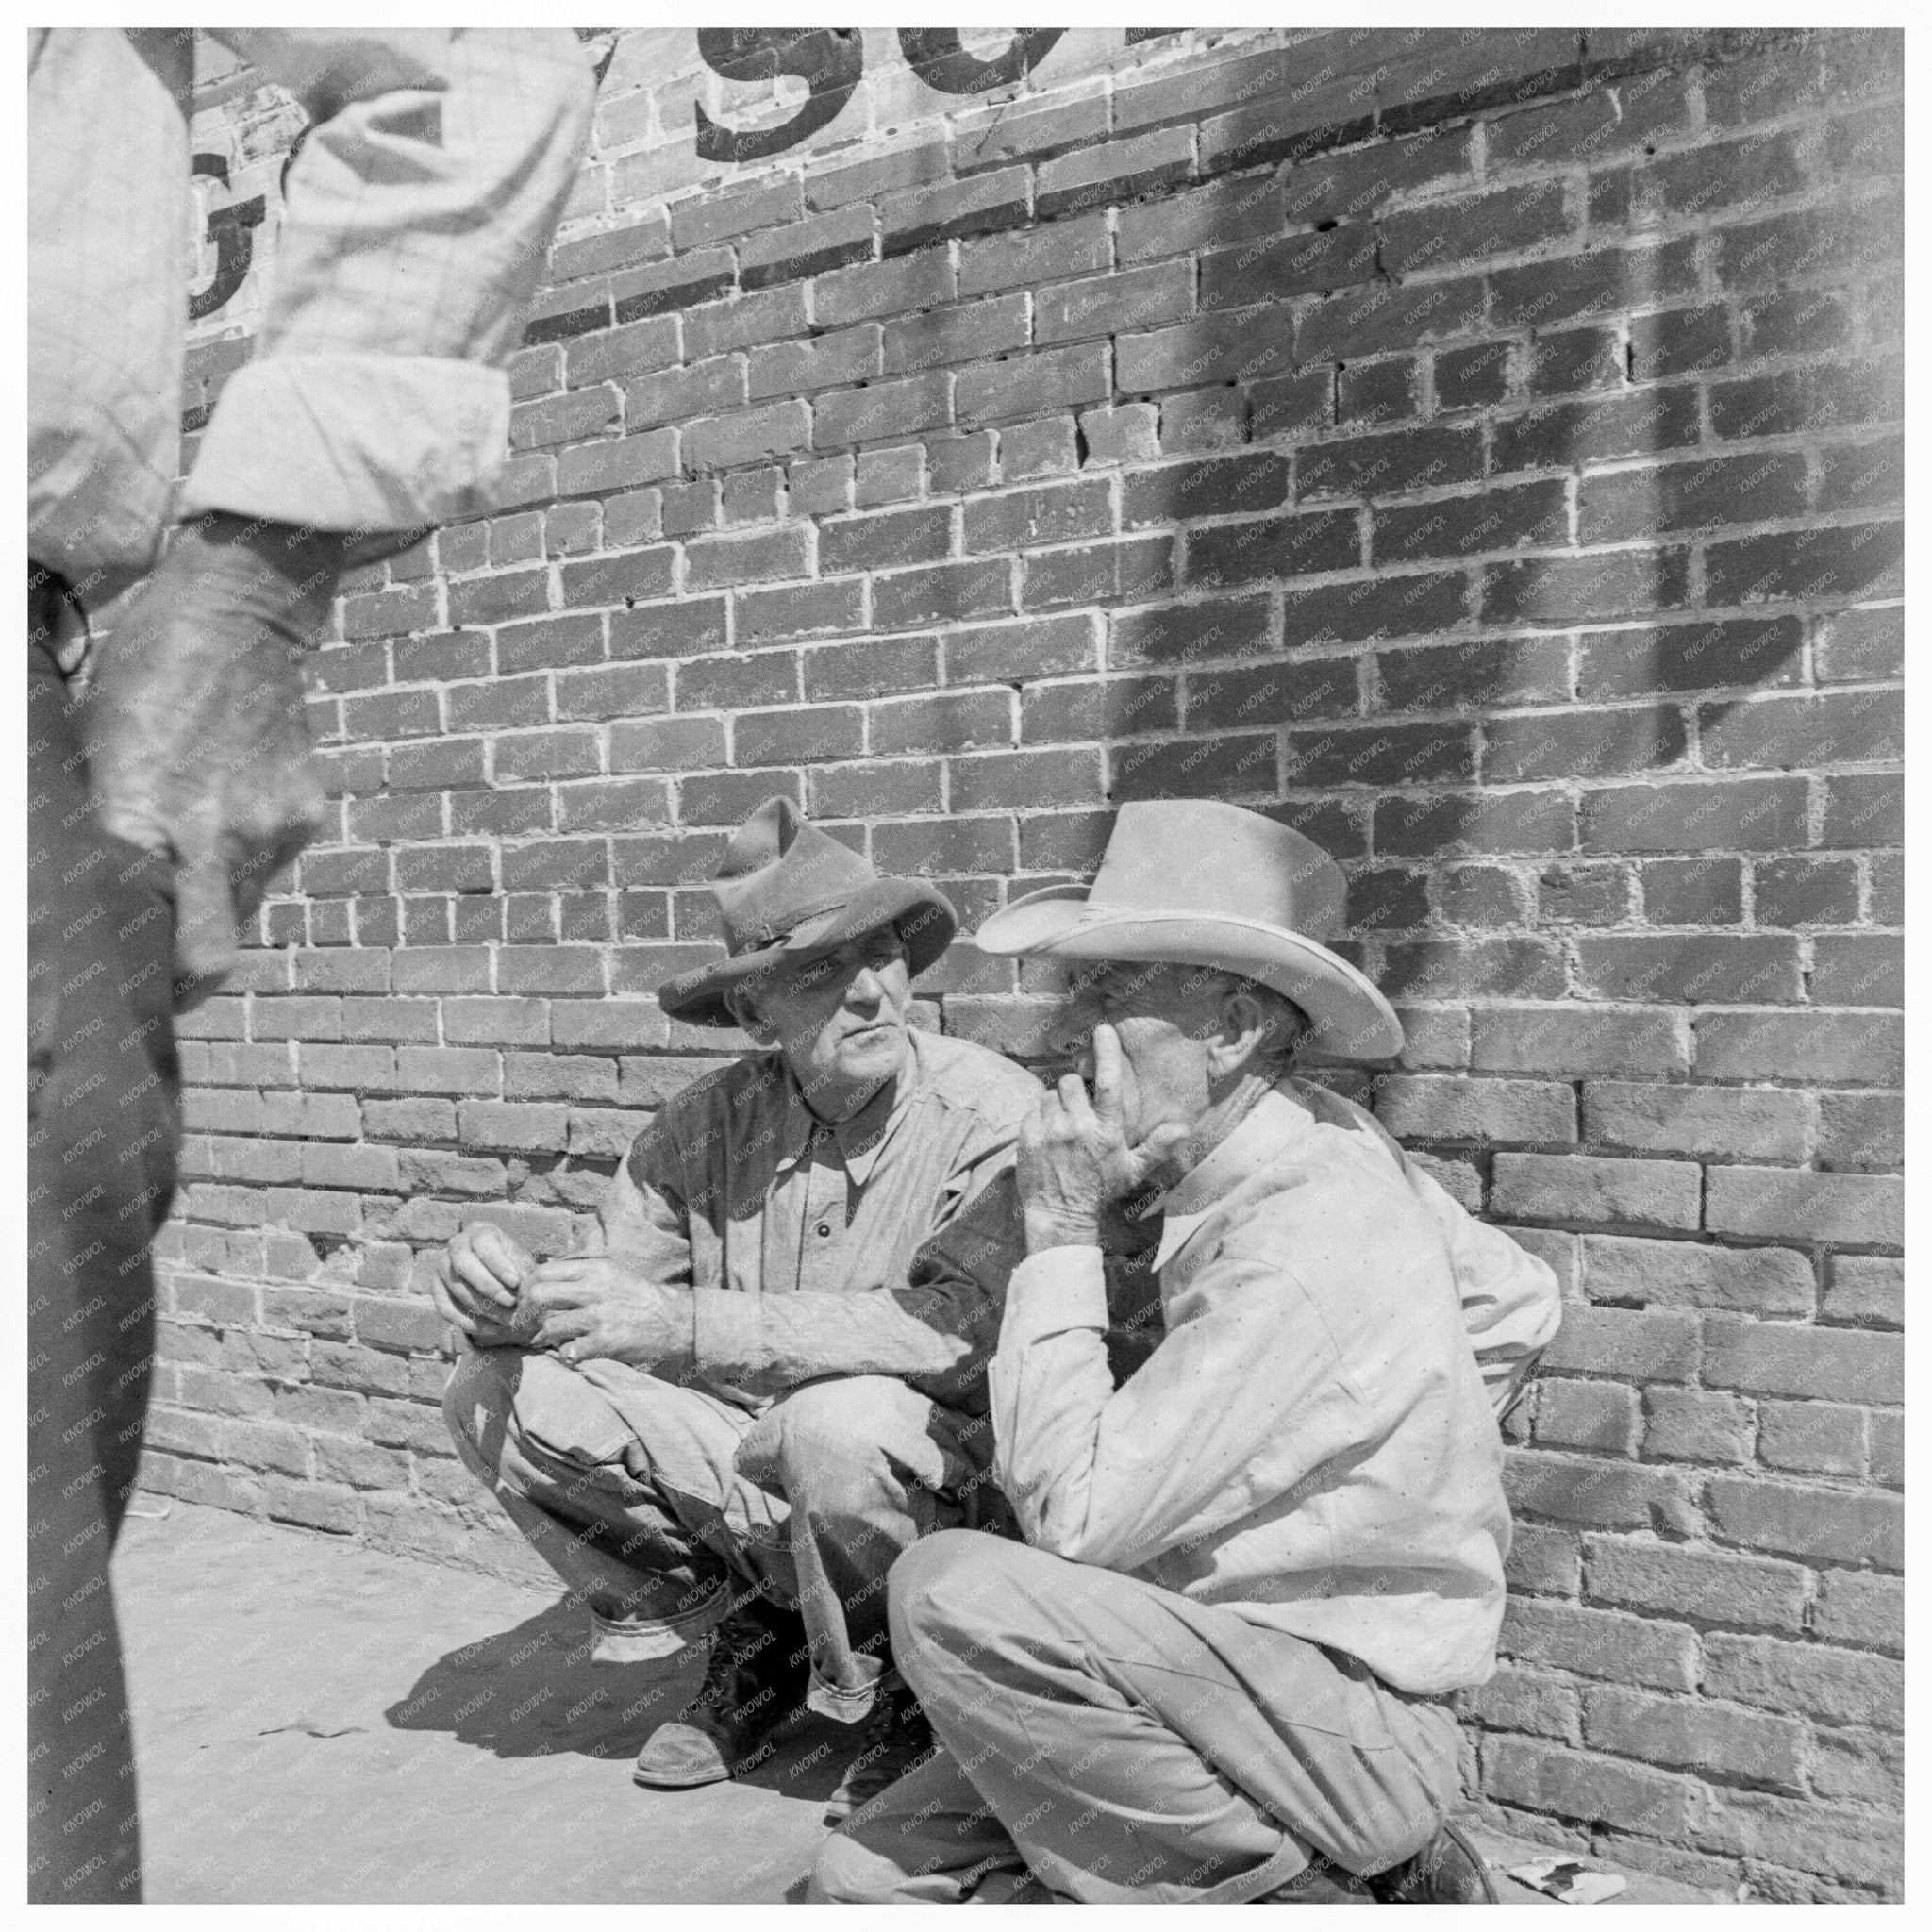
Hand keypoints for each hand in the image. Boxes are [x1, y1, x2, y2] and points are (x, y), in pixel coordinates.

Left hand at [83, 513, 344, 1005]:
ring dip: (214, 906)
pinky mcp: (304, 814)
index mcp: (143, 820)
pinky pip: (270, 865)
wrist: (238, 617)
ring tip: (190, 857)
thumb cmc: (145, 677)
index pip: (155, 945)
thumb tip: (106, 895)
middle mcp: (213, 836)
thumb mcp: (96, 754)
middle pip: (210, 956)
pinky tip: (228, 807)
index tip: (133, 999)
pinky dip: (246, 857)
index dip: (147, 986)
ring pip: (242, 911)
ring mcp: (268, 828)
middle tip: (162, 980)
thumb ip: (107, 831)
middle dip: (184, 978)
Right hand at [431, 1223, 535, 1347]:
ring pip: (456, 1288)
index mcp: (480, 1231)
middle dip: (489, 1287)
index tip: (515, 1282)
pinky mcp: (436, 1289)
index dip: (498, 1263)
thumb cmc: (514, 1267)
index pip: (483, 1243)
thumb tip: (525, 1286)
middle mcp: (456, 1245)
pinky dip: (467, 1322)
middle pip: (464, 1265)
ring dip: (482, 1307)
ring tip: (506, 1319)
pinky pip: (445, 1308)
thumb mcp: (523, 1263)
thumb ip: (524, 1271)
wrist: (500, 1280)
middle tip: (511, 1303)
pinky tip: (490, 1329)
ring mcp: (442, 1267)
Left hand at [520, 1257, 693, 1369]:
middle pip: (539, 1296)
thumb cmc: (639, 1296)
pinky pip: (569, 1351)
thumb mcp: (613, 1272)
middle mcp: (594, 1290)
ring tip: (550, 1341)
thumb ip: (581, 1271)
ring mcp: (599, 1317)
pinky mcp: (606, 1341)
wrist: (674, 1319)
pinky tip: (572, 1353)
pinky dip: (566, 1355)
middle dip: (529, 1312)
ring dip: (546, 1337)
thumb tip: (546, 1267)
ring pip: (550, 1326)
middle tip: (530, 1323)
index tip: (526, 1300)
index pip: (544, 1272)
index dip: (527, 1287)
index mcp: (594, 1270)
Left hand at [1016, 1025, 1189, 1253]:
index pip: (1110, 1084)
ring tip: (1062, 1127)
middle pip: (1072, 1082)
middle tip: (1078, 1111)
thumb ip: (1157, 1146)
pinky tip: (1048, 1136)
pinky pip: (1033, 1108)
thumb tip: (1184, 1127)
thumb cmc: (1100, 1190)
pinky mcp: (1029, 1138)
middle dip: (1075, 1090)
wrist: (1061, 1215)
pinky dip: (1040, 1116)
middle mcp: (1079, 1127)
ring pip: (1050, 1093)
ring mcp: (1052, 1132)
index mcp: (1106, 1131)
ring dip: (1056, 1104)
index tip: (1103, 1030)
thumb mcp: (1133, 1171)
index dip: (1108, 1053)